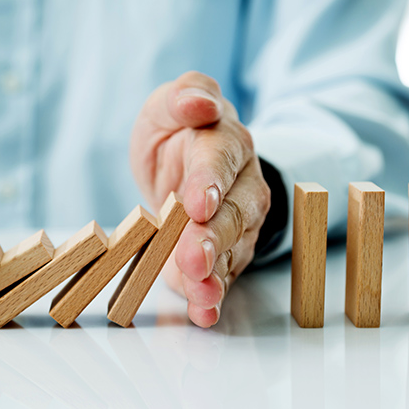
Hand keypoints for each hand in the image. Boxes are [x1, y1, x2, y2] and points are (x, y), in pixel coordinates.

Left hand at [130, 71, 271, 326]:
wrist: (185, 163)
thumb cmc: (177, 133)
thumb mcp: (168, 107)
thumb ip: (184, 97)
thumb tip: (199, 103)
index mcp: (226, 142)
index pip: (220, 160)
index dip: (209, 182)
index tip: (197, 204)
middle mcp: (241, 184)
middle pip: (232, 213)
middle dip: (212, 238)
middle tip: (193, 259)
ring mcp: (239, 222)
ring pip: (232, 249)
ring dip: (215, 274)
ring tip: (200, 295)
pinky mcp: (228, 252)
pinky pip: (223, 274)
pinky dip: (212, 296)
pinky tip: (203, 312)